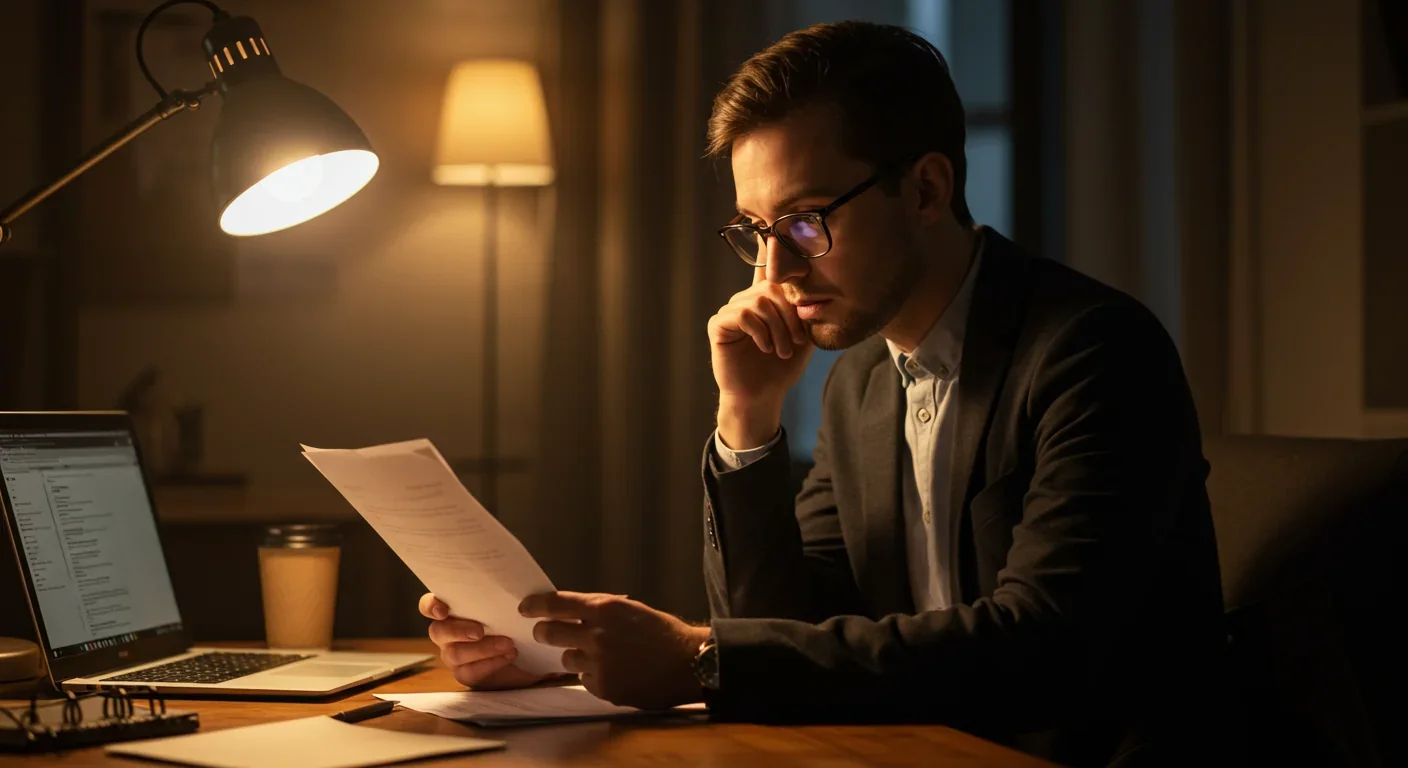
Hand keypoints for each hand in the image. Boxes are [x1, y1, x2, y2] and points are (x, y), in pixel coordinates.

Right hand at [420, 593, 557, 689]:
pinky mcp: (465, 674)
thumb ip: (500, 597)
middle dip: (459, 630)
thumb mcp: (509, 607)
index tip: (442, 610)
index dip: (430, 606)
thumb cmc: (513, 622)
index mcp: (452, 611)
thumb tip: (512, 587)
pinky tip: (508, 656)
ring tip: (508, 643)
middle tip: (480, 631)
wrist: (530, 654)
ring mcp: (453, 655)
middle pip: (438, 631)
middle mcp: (446, 633)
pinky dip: (490, 663)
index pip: (428, 606)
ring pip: (455, 654)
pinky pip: (469, 672)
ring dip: (482, 648)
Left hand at [519, 591, 710, 709]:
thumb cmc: (662, 632)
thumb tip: (569, 612)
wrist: (688, 663)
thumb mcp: (630, 609)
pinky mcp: (603, 687)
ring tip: (600, 656)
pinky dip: (594, 676)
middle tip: (545, 633)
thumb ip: (598, 610)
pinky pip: (584, 680)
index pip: (556, 604)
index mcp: (604, 609)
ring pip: (567, 659)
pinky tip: (614, 672)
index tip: (525, 608)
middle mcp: (596, 635)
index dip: (535, 605)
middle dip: (544, 632)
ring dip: (576, 656)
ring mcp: (598, 663)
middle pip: (549, 633)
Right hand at [707, 269, 813, 446]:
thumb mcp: (804, 338)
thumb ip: (807, 313)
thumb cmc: (782, 369)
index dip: (780, 259)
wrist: (762, 397)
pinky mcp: (718, 325)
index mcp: (765, 300)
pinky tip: (765, 348)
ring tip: (783, 351)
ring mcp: (730, 311)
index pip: (770, 269)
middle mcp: (746, 300)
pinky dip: (760, 332)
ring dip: (778, 328)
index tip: (796, 261)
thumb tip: (815, 289)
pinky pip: (742, 315)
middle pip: (771, 287)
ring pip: (759, 302)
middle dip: (790, 315)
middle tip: (798, 340)